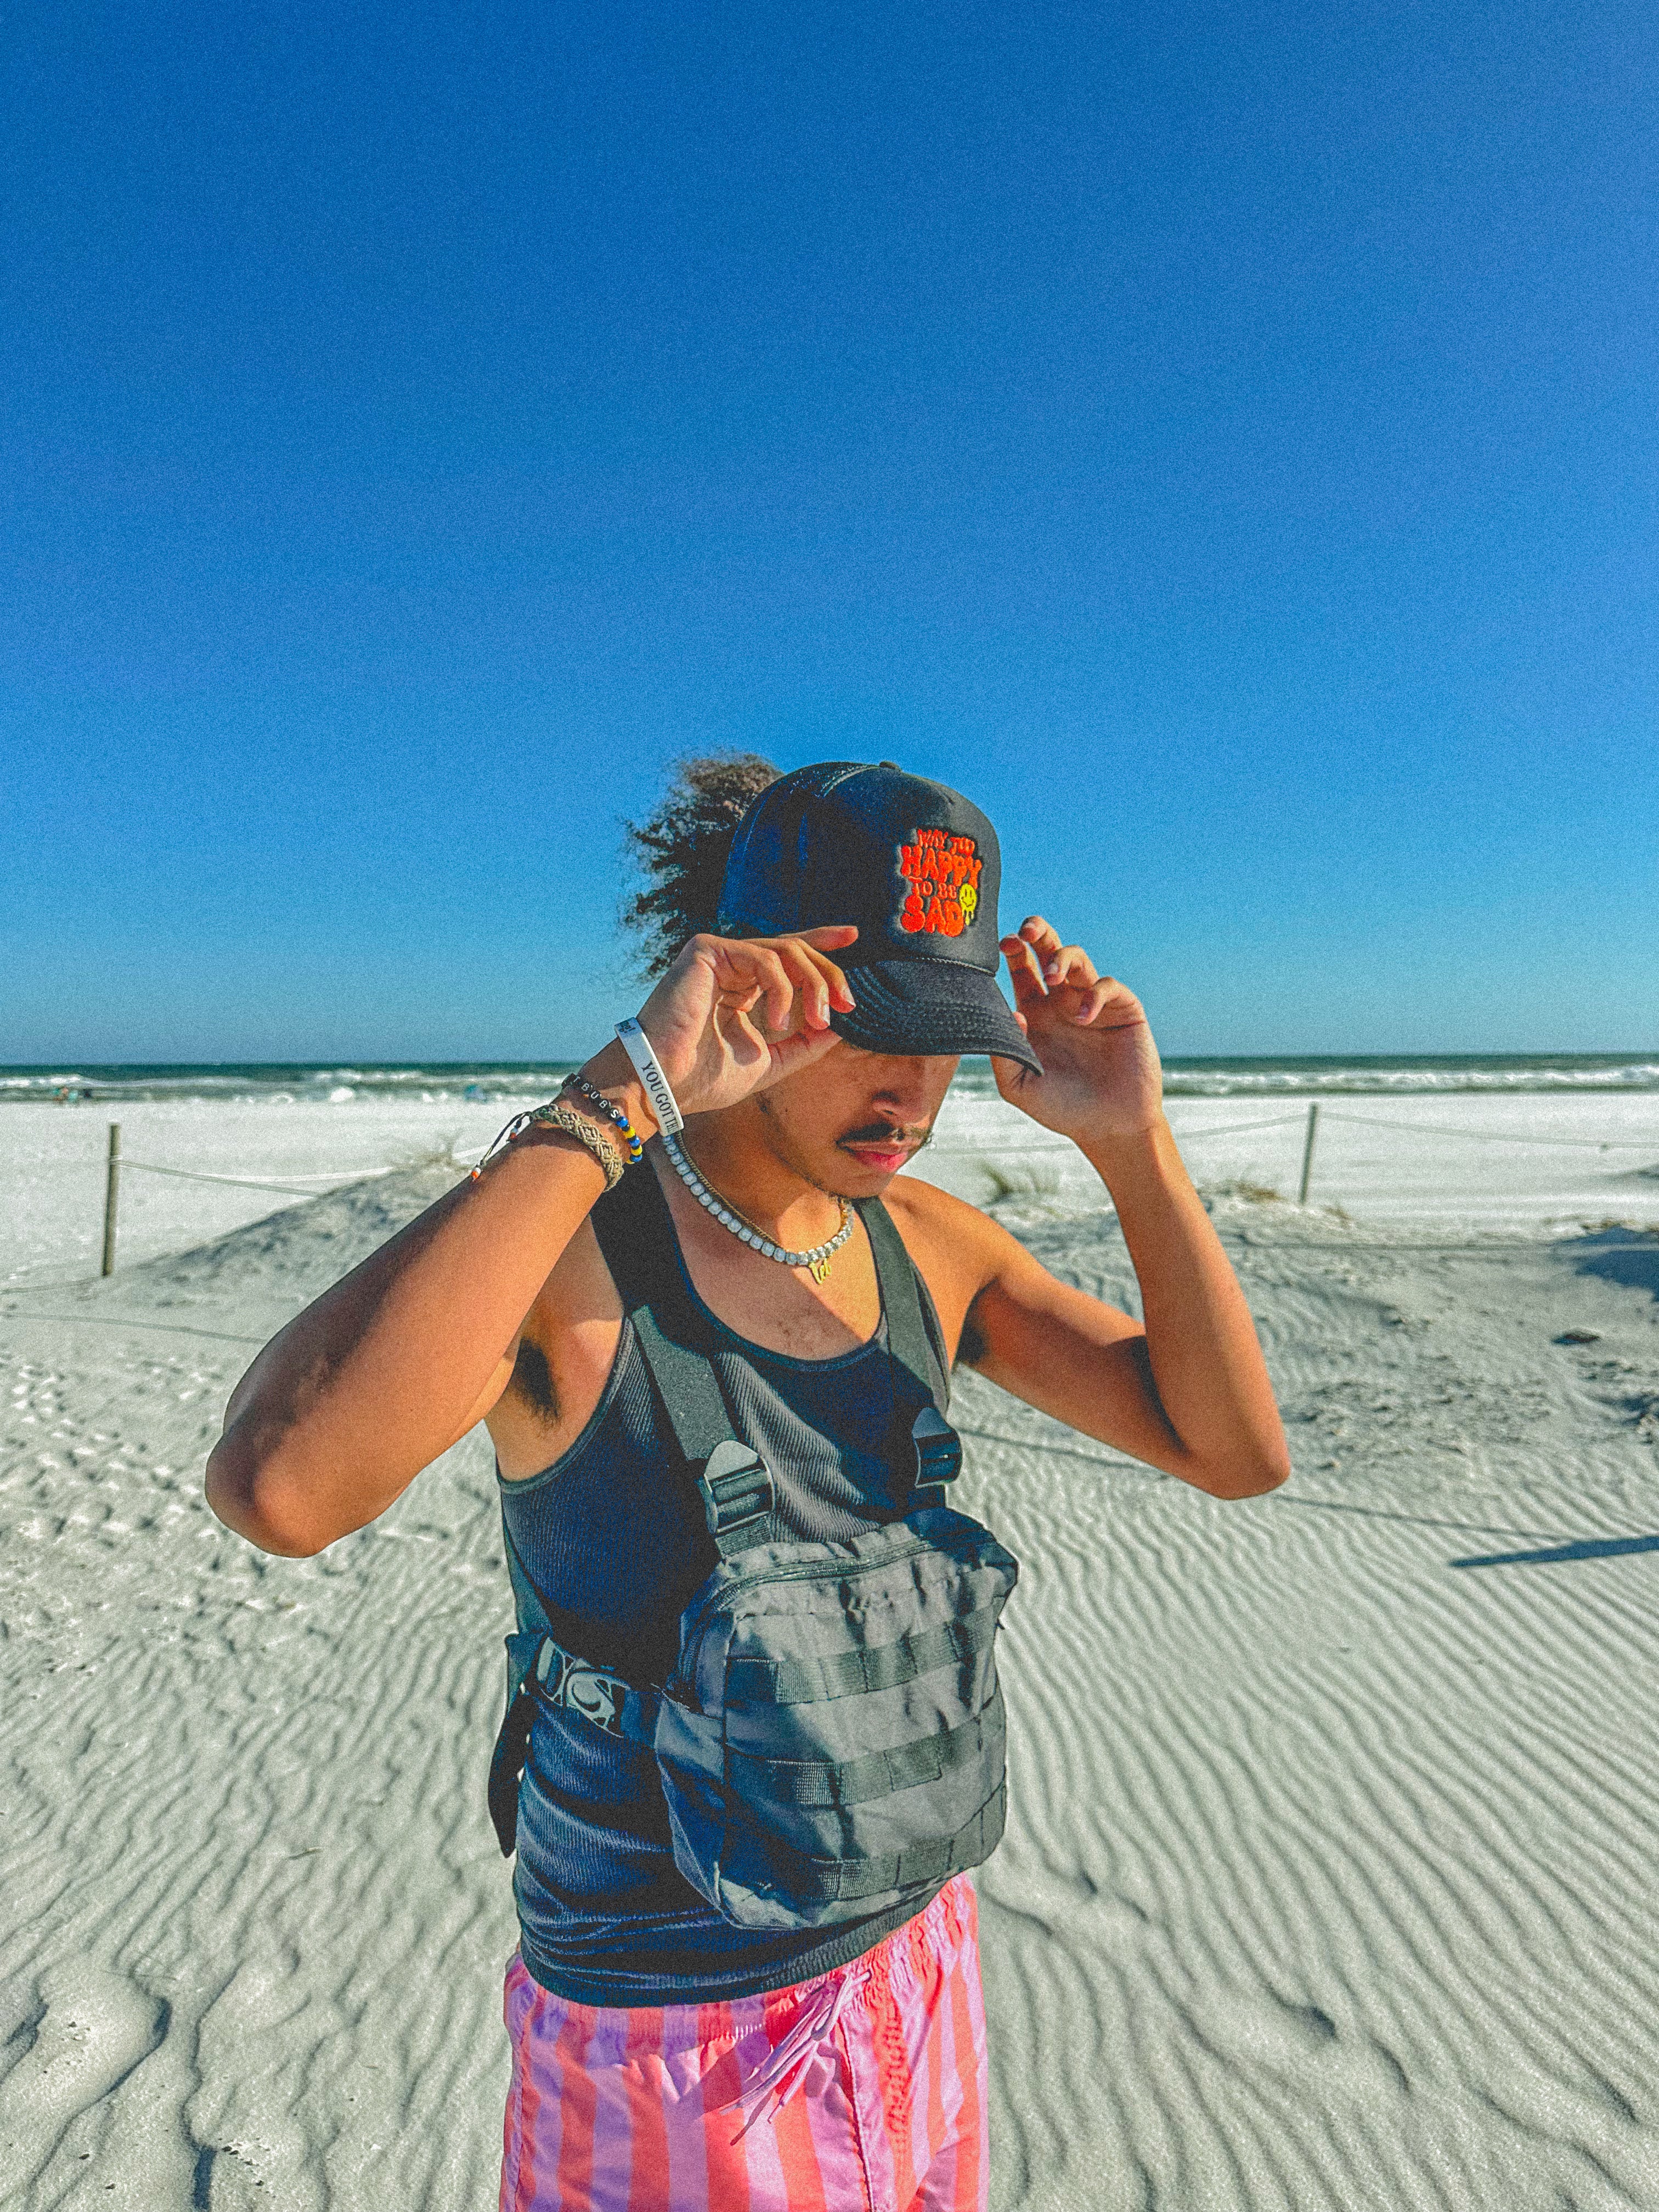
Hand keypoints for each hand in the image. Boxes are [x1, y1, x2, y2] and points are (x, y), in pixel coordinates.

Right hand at [633, 928, 859, 1118]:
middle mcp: (731, 965)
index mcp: (742, 986)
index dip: (821, 943)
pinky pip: (763, 957)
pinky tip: (778, 1022)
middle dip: (828, 975)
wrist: (663, 1084)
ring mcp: (718, 955)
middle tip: (846, 1006)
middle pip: (795, 950)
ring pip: (785, 950)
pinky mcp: (707, 950)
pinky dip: (781, 989)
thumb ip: (803, 1044)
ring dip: (812, 984)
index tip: (853, 938)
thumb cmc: (703, 1078)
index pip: (787, 956)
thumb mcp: (768, 1062)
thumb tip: (839, 1028)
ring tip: (816, 1021)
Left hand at [993, 917, 1163, 1144]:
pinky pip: (1108, 986)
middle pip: (1048, 952)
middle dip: (1037, 933)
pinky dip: (1094, 994)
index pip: (1022, 971)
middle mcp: (1062, 1002)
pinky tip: (1084, 1017)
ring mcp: (1093, 1003)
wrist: (1108, 1127)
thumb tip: (1009, 1012)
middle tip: (1026, 930)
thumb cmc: (1061, 1108)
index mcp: (1035, 1014)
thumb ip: (1004, 1053)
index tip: (1003, 944)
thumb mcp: (1019, 1086)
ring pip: (1078, 960)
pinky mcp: (1123, 1010)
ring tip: (1052, 977)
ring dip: (1062, 958)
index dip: (1013, 952)